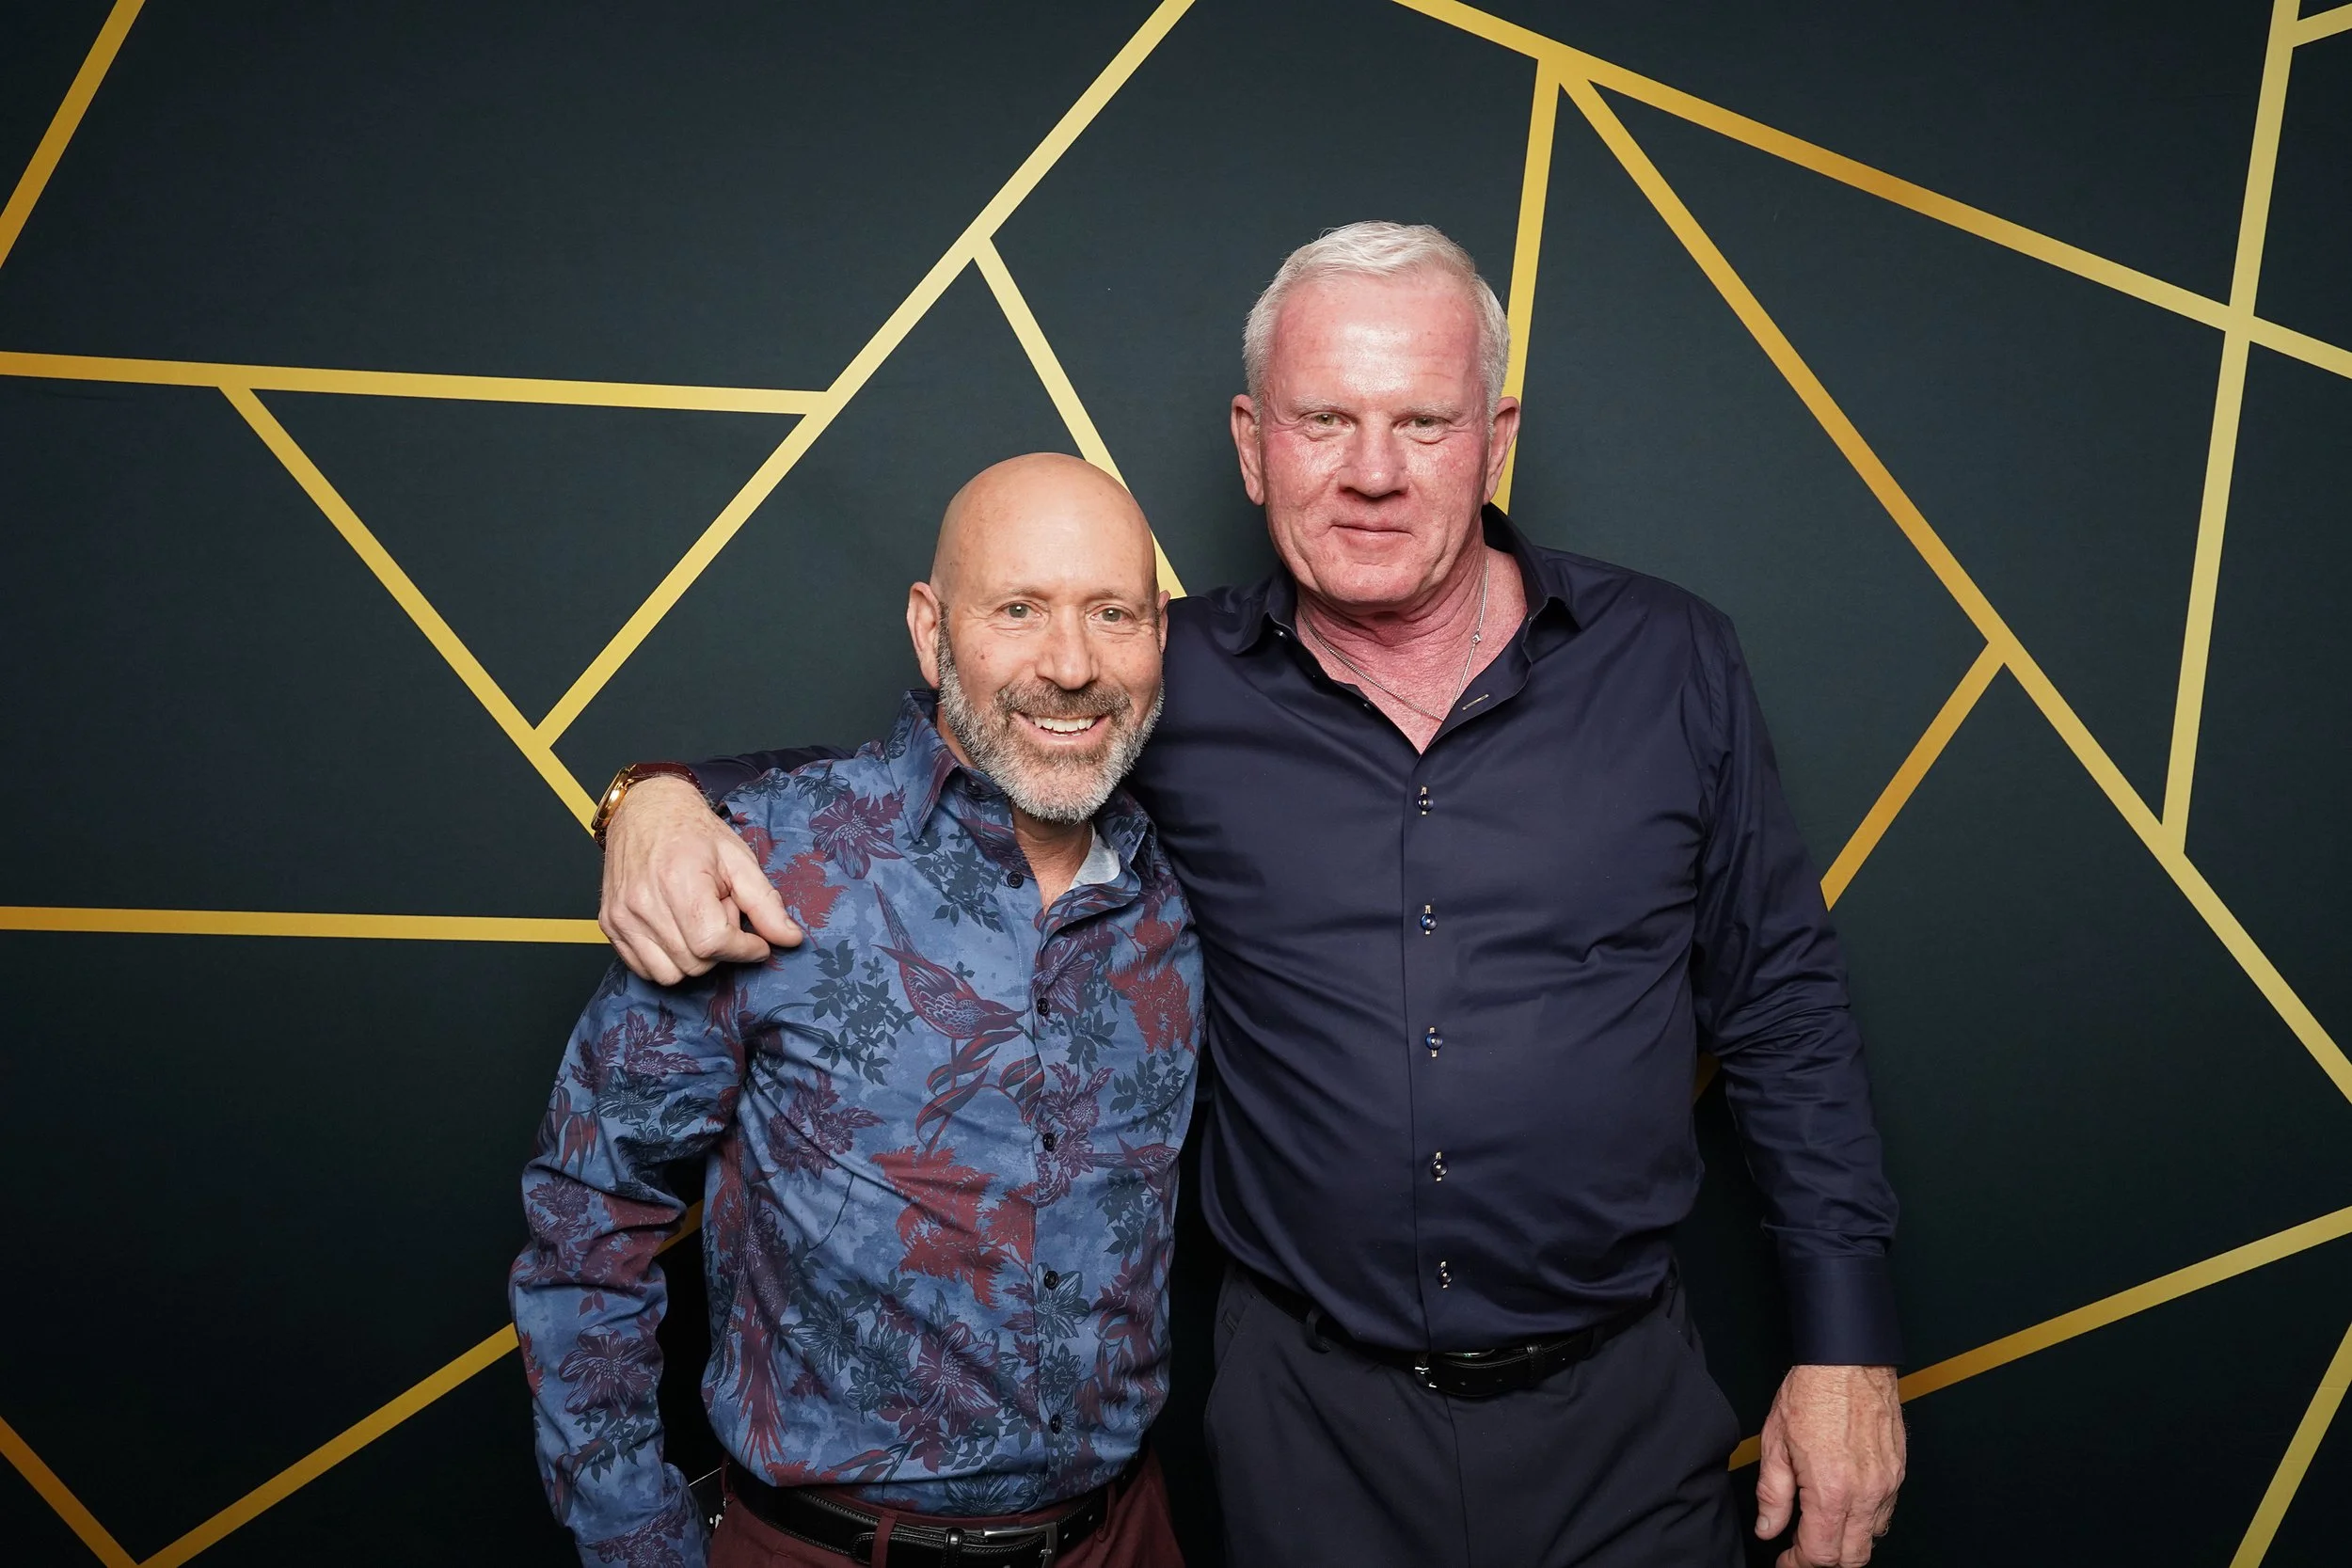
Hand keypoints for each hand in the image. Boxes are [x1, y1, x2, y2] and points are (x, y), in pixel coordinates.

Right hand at [597, 776, 801, 983]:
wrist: (647, 810)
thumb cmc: (693, 832)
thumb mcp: (739, 861)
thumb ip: (765, 903)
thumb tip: (790, 939)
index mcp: (678, 882)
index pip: (713, 943)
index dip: (744, 948)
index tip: (756, 942)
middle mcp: (643, 903)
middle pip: (694, 963)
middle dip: (719, 948)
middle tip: (721, 913)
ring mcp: (622, 917)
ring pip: (669, 974)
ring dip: (693, 957)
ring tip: (697, 920)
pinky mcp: (610, 925)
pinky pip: (644, 968)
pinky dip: (667, 960)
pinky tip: (677, 929)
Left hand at [1754, 1363, 1904, 1566]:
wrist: (1849, 1360)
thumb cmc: (1813, 1391)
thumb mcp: (1775, 1442)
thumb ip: (1772, 1493)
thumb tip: (1769, 1528)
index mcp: (1831, 1490)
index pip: (1820, 1553)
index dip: (1798, 1564)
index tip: (1786, 1561)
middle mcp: (1865, 1493)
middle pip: (1852, 1557)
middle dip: (1825, 1559)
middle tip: (1802, 1548)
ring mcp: (1887, 1484)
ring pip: (1873, 1538)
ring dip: (1847, 1541)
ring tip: (1821, 1524)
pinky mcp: (1898, 1472)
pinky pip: (1885, 1513)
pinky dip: (1866, 1520)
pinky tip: (1845, 1504)